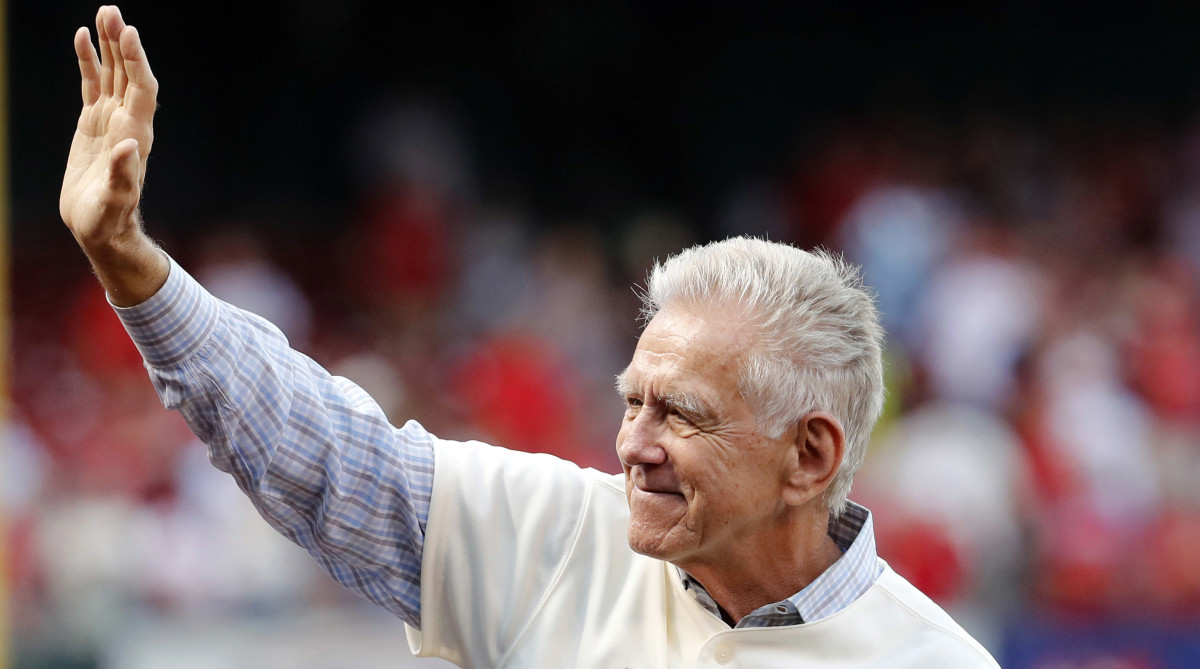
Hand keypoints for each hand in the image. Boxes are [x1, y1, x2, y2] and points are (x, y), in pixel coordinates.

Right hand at [60, 6, 166, 305]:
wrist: (101, 229)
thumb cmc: (109, 220)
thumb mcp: (115, 201)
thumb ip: (123, 176)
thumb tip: (127, 147)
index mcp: (136, 135)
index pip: (142, 89)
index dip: (137, 62)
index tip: (129, 33)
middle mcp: (128, 122)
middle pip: (130, 74)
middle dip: (122, 43)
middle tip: (111, 10)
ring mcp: (111, 120)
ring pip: (113, 74)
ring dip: (108, 46)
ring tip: (102, 14)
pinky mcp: (93, 124)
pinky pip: (93, 85)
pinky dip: (89, 62)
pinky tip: (82, 38)